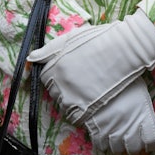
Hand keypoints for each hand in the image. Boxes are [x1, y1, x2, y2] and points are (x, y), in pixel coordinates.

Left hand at [28, 9, 154, 122]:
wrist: (124, 48)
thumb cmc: (99, 38)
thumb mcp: (71, 38)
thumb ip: (48, 50)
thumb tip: (30, 58)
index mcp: (54, 65)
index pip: (45, 78)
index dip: (56, 76)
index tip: (68, 73)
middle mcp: (59, 82)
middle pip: (54, 92)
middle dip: (63, 88)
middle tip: (79, 80)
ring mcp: (72, 95)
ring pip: (63, 105)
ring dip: (70, 100)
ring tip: (85, 90)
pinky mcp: (86, 106)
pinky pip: (74, 116)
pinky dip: (78, 112)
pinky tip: (88, 102)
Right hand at [85, 77, 154, 154]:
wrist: (97, 75)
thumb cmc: (122, 80)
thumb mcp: (139, 90)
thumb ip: (144, 108)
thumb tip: (147, 121)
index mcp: (143, 114)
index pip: (152, 140)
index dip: (152, 143)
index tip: (150, 142)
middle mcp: (129, 125)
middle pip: (134, 148)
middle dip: (134, 145)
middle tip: (132, 138)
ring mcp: (113, 130)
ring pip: (117, 148)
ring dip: (118, 143)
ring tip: (117, 133)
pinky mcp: (97, 131)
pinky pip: (101, 146)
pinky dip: (103, 142)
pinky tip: (105, 132)